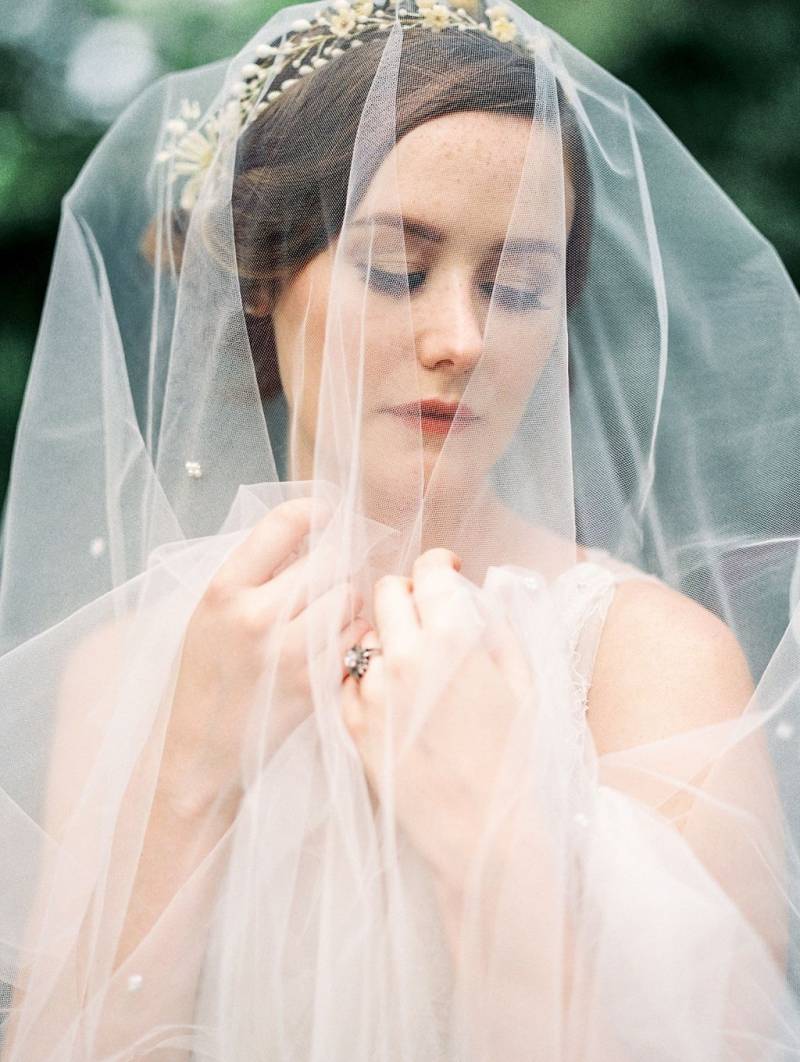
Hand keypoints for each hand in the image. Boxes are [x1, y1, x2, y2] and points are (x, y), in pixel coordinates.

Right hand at [160, 497, 369, 818]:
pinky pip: (355, 638)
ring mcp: (286, 652)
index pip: (284, 522)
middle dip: (335, 564)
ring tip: (324, 618)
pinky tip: (330, 647)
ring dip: (347, 602)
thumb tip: (308, 533)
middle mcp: (254, 616)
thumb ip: (253, 573)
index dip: (316, 512)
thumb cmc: (207, 676)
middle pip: (329, 558)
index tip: (326, 517)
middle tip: (327, 578)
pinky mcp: (313, 684)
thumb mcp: (210, 613)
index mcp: (222, 589)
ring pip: (349, 596)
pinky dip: (352, 637)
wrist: (201, 753)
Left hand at [341, 547, 533, 893]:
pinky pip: (349, 679)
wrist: (485, 835)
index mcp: (454, 638)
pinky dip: (367, 677)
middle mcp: (405, 655)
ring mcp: (373, 691)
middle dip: (409, 594)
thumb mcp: (525, 684)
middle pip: (388, 592)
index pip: (429, 572)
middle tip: (427, 615)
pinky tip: (393, 695)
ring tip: (412, 663)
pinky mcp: (353, 725)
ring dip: (387, 637)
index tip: (446, 571)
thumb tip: (477, 596)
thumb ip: (497, 628)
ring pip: (365, 635)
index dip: (439, 565)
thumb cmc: (516, 761)